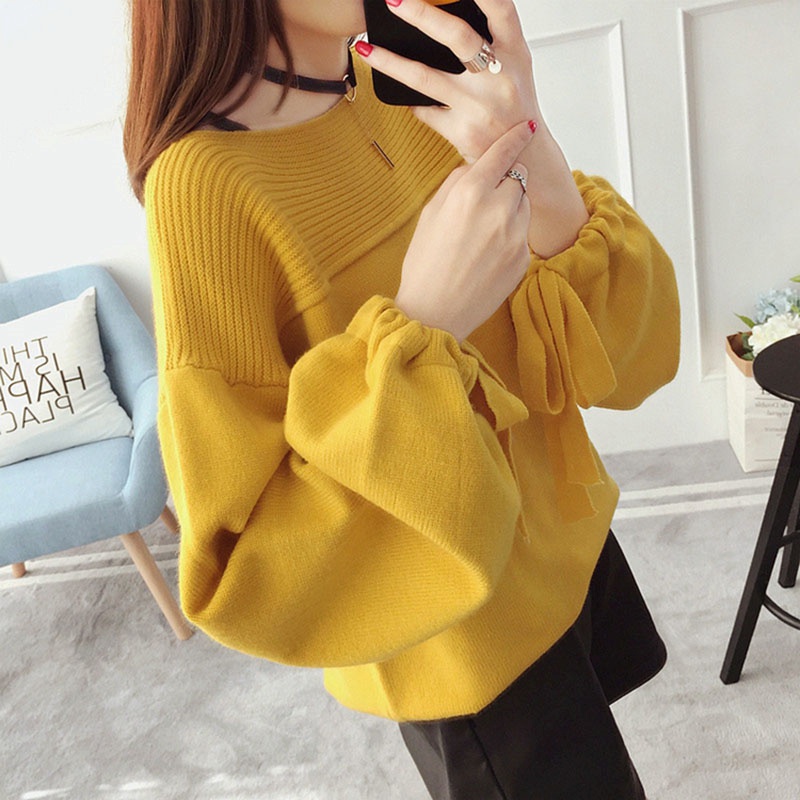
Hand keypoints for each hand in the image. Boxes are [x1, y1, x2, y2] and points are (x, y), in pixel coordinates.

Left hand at [361, 0, 538, 160]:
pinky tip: (402, 94)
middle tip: (394, 0)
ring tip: (364, 48)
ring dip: (390, 61)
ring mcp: (478, 107)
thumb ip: (492, 39)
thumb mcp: (516, 66)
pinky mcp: (461, 132)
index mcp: (516, 54)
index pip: (501, 9)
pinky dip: (412, 102)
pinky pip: (424, 110)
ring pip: (424, 78)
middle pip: (457, 37)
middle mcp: (498, 78)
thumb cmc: (515, 107)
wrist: (525, 158)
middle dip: (421, 14)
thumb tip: (446, 12)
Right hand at [394, 120, 533, 341]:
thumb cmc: (425, 265)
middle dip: (505, 183)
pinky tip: (487, 255)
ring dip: (510, 210)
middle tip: (483, 205)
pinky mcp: (523, 258)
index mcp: (469, 193)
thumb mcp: (430, 214)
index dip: (516, 137)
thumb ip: (456, 183)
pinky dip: (510, 237)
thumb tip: (474, 167)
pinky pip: (523, 234)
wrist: (435, 312)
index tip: (527, 128)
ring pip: (523, 206)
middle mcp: (498, 210)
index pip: (503, 153)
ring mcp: (515, 236)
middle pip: (517, 178)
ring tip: (482, 236)